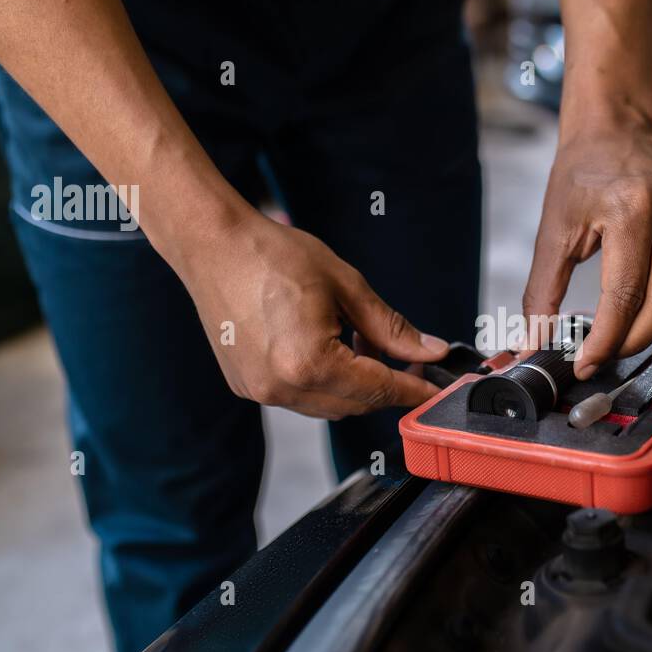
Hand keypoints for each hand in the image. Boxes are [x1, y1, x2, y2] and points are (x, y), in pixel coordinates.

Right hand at [174, 207, 449, 418]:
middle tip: (408, 358)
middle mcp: (282, 387)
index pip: (378, 389)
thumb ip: (391, 328)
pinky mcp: (247, 386)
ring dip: (355, 385)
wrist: (213, 246)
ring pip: (329, 406)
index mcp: (310, 363)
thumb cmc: (273, 255)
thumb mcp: (346, 286)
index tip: (438, 387)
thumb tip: (430, 352)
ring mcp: (261, 391)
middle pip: (356, 405)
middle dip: (386, 386)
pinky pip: (300, 397)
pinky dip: (324, 381)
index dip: (413, 390)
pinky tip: (329, 347)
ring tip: (362, 342)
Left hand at [523, 118, 651, 378]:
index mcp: (630, 208)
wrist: (614, 130)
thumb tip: (534, 342)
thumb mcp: (552, 231)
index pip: (624, 295)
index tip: (587, 361)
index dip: (605, 340)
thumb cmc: (582, 175)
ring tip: (637, 326)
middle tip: (607, 350)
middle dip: (633, 340)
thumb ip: (541, 292)